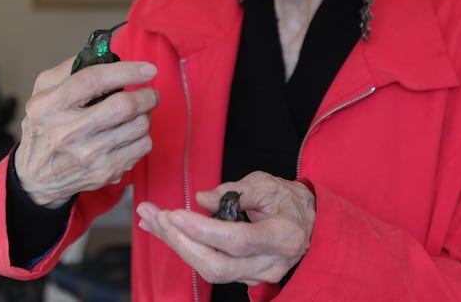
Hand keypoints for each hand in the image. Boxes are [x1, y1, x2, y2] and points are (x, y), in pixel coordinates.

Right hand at [14, 56, 158, 206]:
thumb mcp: (41, 93)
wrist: (37, 177)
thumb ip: (67, 69)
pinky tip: (131, 133)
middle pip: (122, 106)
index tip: (146, 68)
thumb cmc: (43, 128)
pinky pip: (142, 147)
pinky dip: (143, 136)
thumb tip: (100, 55)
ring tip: (137, 113)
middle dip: (146, 95)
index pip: (92, 80)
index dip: (125, 71)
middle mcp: (67, 132)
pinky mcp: (104, 172)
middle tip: (150, 92)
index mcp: (49, 106)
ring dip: (145, 115)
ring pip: (138, 126)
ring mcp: (87, 155)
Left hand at [136, 171, 314, 285]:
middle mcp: (270, 263)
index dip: (203, 230)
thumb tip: (201, 199)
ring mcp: (257, 275)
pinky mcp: (243, 276)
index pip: (237, 241)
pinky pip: (209, 266)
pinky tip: (163, 229)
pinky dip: (184, 246)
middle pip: (218, 266)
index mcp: (282, 236)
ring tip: (150, 218)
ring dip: (176, 244)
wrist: (309, 223)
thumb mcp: (267, 184)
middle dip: (181, 242)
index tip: (176, 213)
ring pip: (210, 270)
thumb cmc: (289, 200)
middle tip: (157, 216)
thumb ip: (234, 191)